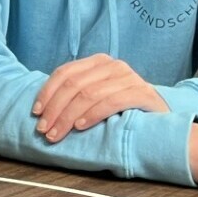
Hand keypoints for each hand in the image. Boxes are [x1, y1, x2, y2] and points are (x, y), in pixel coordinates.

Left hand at [33, 54, 168, 141]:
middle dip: (55, 109)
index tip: (35, 113)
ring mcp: (129, 78)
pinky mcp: (142, 93)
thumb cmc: (123, 108)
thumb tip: (42, 111)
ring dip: (68, 117)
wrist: (162, 116)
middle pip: (74, 85)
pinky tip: (80, 127)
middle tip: (43, 130)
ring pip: (89, 94)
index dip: (47, 92)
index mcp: (98, 62)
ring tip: (57, 134)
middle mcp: (113, 65)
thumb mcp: (96, 96)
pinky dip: (92, 114)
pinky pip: (111, 102)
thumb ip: (76, 95)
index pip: (65, 72)